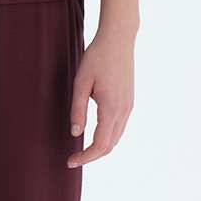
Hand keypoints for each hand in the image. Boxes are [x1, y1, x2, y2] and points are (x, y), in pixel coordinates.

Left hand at [67, 31, 134, 167]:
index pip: (100, 144)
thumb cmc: (96, 58)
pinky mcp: (129, 101)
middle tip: (73, 158)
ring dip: (101, 147)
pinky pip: (120, 127)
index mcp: (111, 108)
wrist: (118, 39)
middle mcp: (124, 111)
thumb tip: (75, 134)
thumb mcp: (80, 83)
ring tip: (82, 149)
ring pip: (116, 138)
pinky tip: (95, 133)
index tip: (70, 161)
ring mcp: (129, 106)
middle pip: (110, 146)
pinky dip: (108, 136)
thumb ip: (77, 110)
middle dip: (92, 156)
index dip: (85, 157)